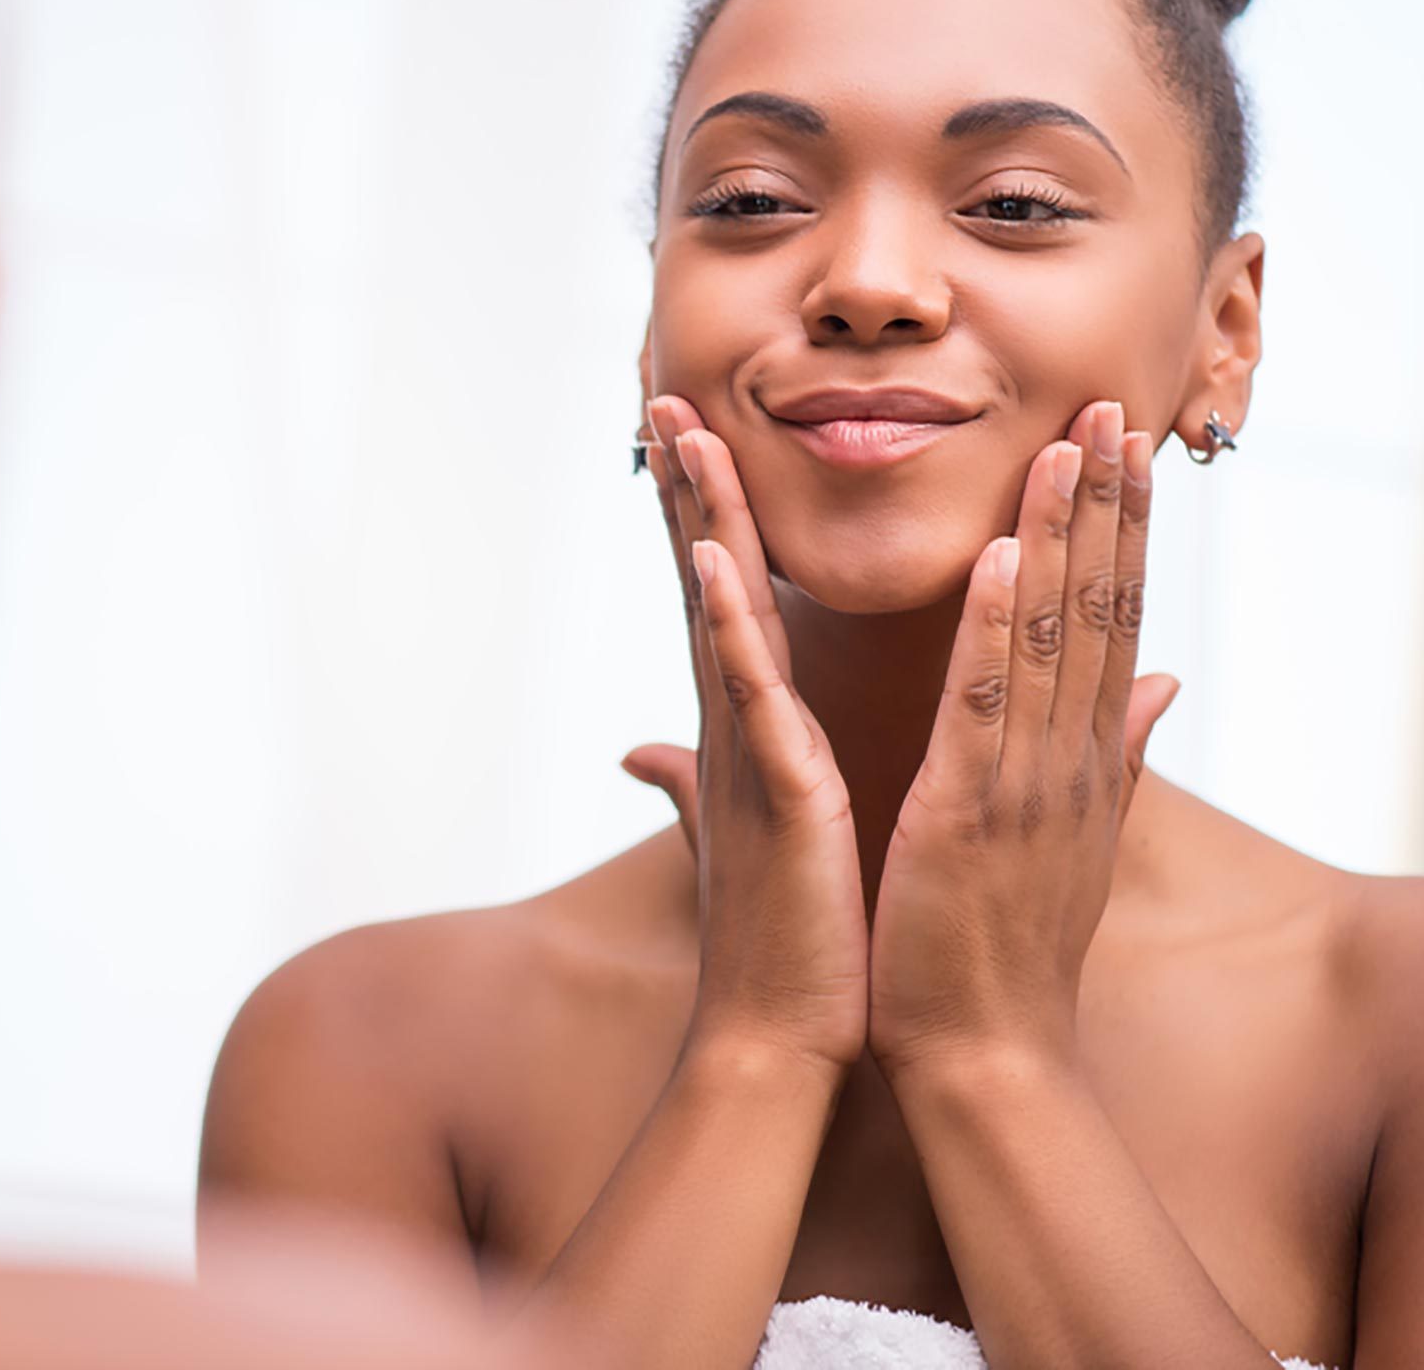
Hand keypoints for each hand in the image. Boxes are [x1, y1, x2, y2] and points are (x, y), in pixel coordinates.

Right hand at [623, 396, 867, 1077]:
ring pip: (717, 608)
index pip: (726, 591)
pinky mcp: (774, 791)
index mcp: (752, 725)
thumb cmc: (780, 939)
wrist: (777, 1038)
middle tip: (665, 385)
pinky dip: (726, 622)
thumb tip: (642, 753)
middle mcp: (736, 722)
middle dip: (688, 479)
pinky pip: (745, 692)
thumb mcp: (752, 833)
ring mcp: (747, 751)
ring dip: (699, 515)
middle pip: (706, 573)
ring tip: (682, 427)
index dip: (709, 507)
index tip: (696, 426)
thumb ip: (701, 781)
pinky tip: (709, 556)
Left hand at [868, 401, 1180, 1078]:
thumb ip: (1120, 754)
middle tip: (1115, 403)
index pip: (1114, 623)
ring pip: (1050, 639)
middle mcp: (1072, 761)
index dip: (1124, 529)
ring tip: (1067, 443)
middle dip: (1108, 504)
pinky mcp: (967, 818)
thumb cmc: (1008, 951)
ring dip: (1059, 537)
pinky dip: (990, 633)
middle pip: (1100, 611)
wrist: (988, 1062)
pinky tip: (997, 560)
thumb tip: (1164, 686)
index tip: (1128, 444)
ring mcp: (1027, 787)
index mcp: (1086, 762)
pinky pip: (983, 710)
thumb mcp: (1075, 839)